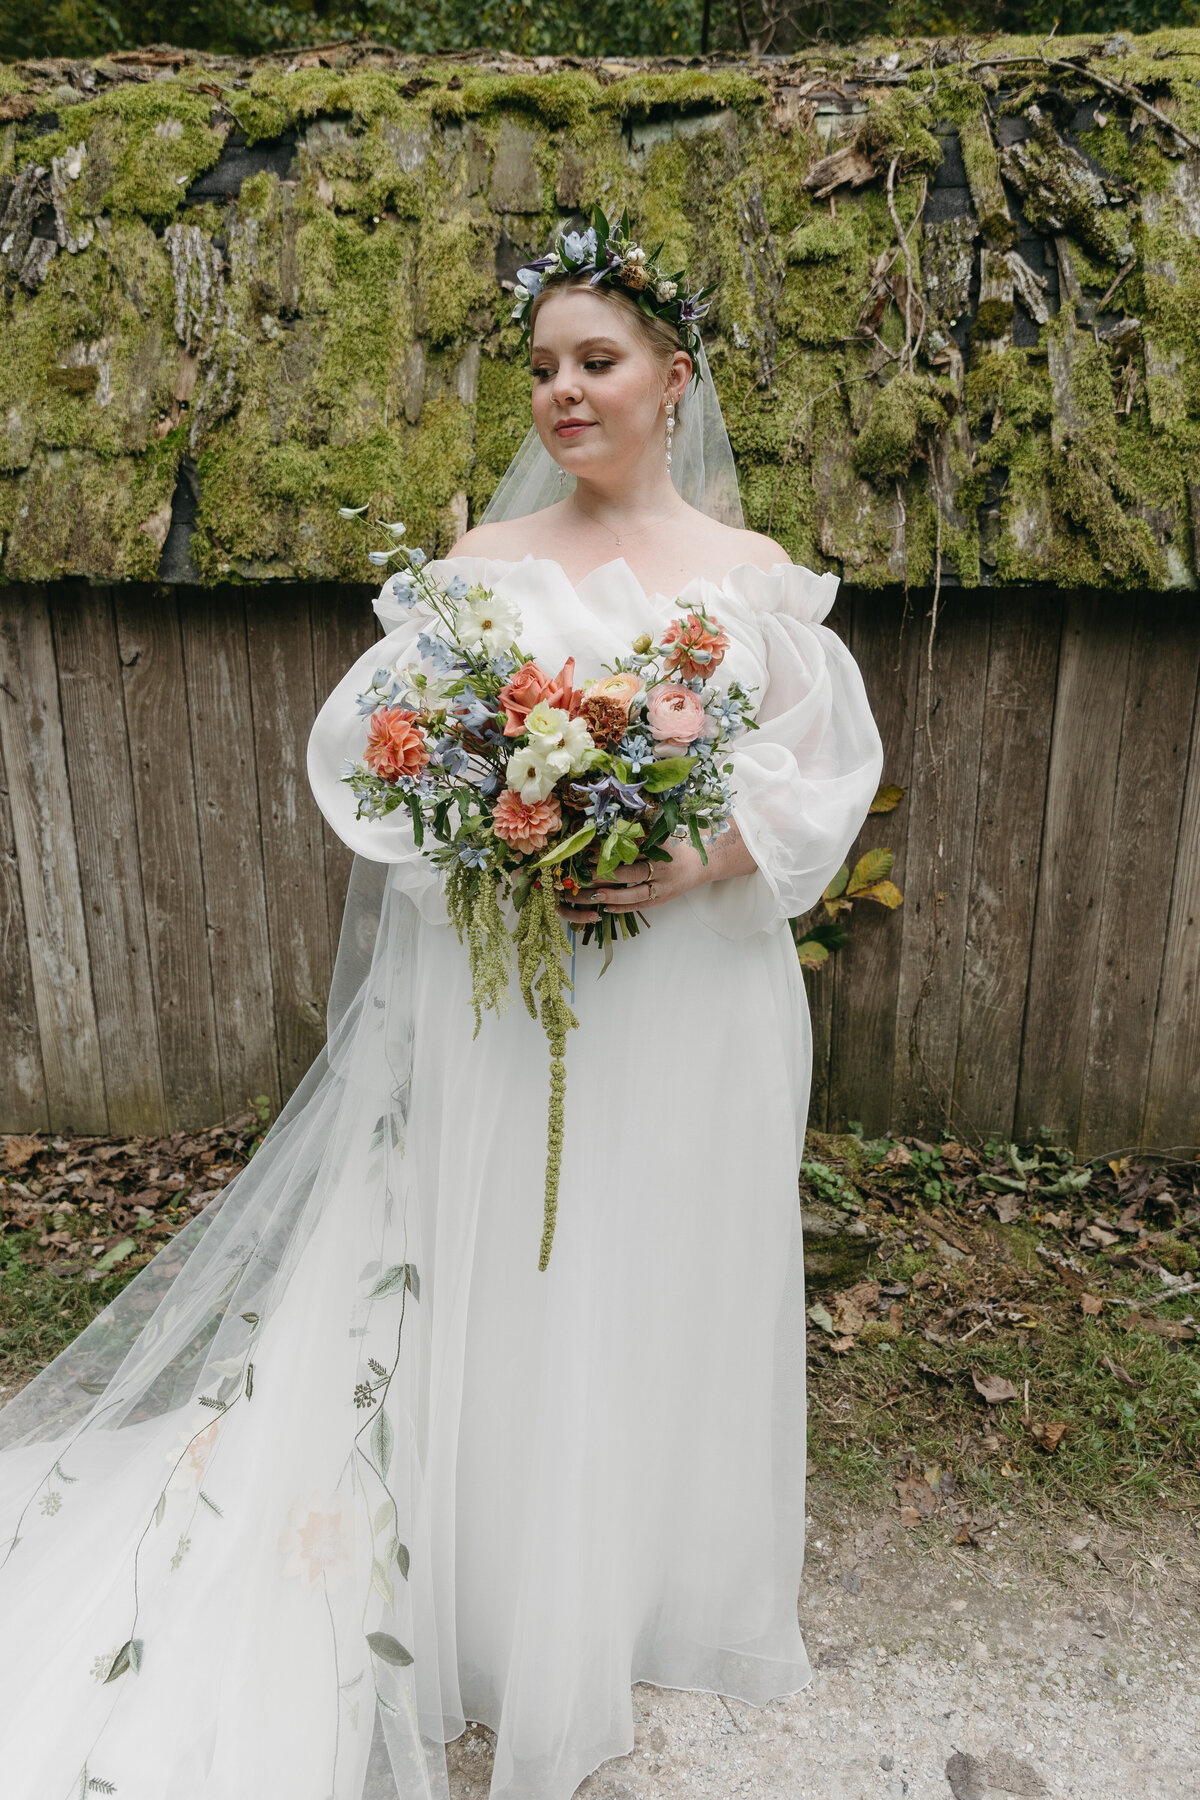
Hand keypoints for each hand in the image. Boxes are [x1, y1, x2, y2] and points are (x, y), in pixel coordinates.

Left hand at [557, 841, 708, 926]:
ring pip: (635, 894)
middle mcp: (662, 870)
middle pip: (631, 874)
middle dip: (607, 875)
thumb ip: (640, 834)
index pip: (631, 853)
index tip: (590, 855)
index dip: (611, 855)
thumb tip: (610, 831)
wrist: (702, 863)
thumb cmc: (678, 846)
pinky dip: (624, 907)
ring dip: (612, 895)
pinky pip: (641, 906)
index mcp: (661, 850)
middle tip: (585, 876)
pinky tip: (607, 907)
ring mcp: (663, 888)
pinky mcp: (663, 900)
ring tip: (593, 896)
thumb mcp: (662, 835)